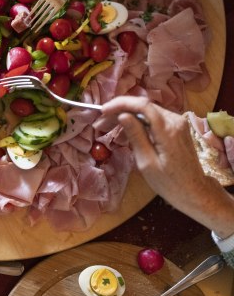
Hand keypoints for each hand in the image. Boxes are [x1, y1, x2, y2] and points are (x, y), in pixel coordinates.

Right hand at [102, 95, 233, 238]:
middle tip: (101, 121)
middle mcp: (175, 120)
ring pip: (147, 110)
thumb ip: (136, 136)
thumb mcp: (147, 163)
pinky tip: (125, 129)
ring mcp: (177, 122)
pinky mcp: (176, 126)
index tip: (103, 110)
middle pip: (143, 106)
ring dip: (127, 115)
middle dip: (120, 110)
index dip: (121, 104)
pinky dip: (137, 120)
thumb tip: (122, 115)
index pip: (143, 106)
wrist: (195, 191)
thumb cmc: (169, 183)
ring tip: (109, 126)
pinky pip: (153, 117)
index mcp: (168, 130)